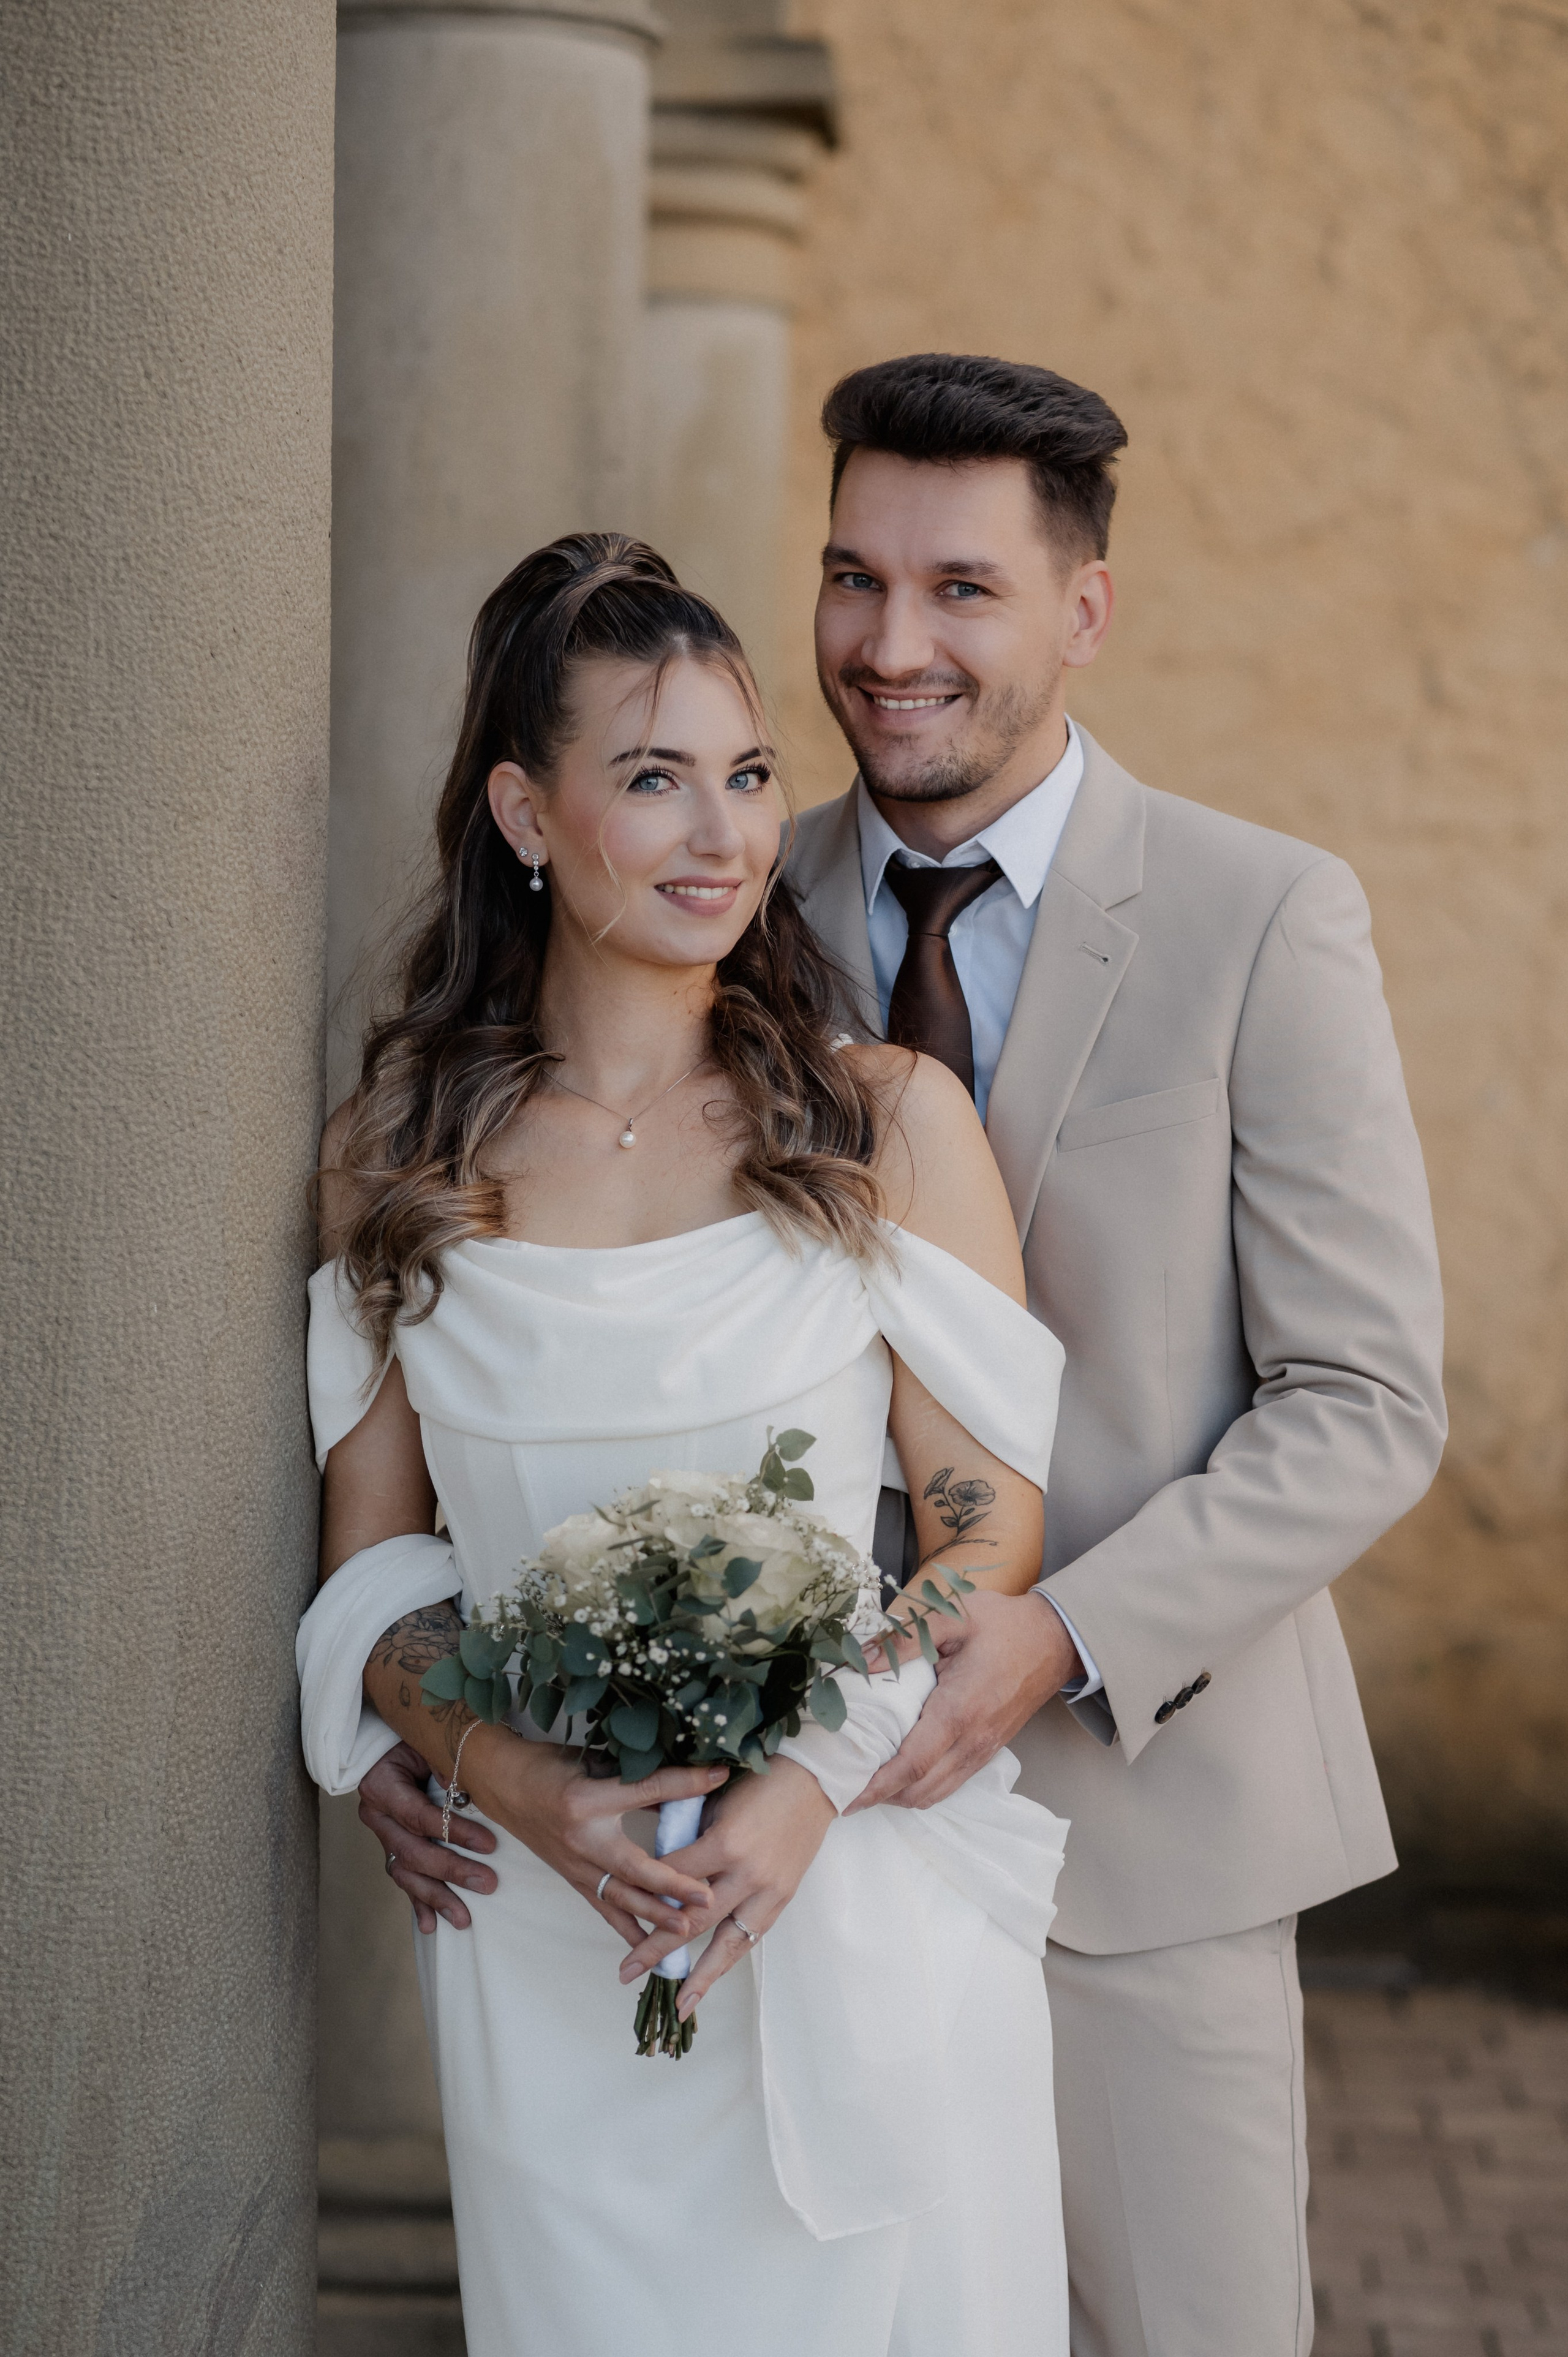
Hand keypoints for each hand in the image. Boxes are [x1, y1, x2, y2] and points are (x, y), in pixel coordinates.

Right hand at [361, 1742, 498, 1934]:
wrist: (385, 1750)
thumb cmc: (413, 1744)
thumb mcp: (425, 1745)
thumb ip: (442, 1764)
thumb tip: (460, 1790)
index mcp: (382, 1787)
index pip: (420, 1816)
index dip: (454, 1832)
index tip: (490, 1845)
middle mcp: (377, 1817)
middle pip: (413, 1852)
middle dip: (451, 1871)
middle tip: (487, 1884)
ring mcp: (382, 1837)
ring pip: (406, 1874)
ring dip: (435, 1898)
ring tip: (463, 1919)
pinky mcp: (391, 1851)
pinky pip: (403, 1881)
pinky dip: (417, 1904)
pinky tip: (430, 1927)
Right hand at [463, 1726, 730, 1949]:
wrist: (503, 1785)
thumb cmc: (548, 1766)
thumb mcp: (591, 1760)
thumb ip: (634, 1774)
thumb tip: (681, 1774)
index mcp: (588, 1798)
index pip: (645, 1791)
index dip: (683, 1784)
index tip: (718, 1778)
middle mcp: (582, 1839)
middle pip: (635, 1866)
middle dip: (674, 1884)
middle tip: (708, 1895)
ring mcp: (576, 1865)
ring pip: (621, 1896)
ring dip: (654, 1916)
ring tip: (687, 1928)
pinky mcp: (573, 1880)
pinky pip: (604, 1908)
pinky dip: (627, 1928)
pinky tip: (647, 1948)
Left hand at [618, 1758, 836, 2020]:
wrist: (812, 1780)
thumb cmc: (757, 1782)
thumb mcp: (714, 1800)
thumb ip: (687, 1835)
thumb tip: (654, 1865)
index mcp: (724, 1843)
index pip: (672, 1880)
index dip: (645, 1893)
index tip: (620, 1908)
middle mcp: (746, 1874)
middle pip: (693, 1922)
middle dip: (657, 1950)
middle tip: (626, 1972)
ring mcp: (768, 1891)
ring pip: (728, 1944)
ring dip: (701, 1977)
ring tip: (679, 2006)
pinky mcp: (782, 1898)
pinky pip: (751, 1937)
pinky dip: (730, 1959)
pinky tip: (712, 1978)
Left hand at [846, 1588, 1077, 1814]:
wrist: (1054, 1639)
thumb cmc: (1003, 1625)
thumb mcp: (952, 1616)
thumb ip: (904, 1640)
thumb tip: (859, 1661)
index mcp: (959, 1710)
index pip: (911, 1765)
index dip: (876, 1786)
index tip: (847, 1795)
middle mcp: (973, 1741)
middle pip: (921, 1790)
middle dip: (881, 1798)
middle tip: (845, 1790)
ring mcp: (984, 1750)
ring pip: (937, 1793)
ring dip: (901, 1796)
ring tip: (869, 1784)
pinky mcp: (990, 1750)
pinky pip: (952, 1783)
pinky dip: (923, 1788)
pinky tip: (902, 1772)